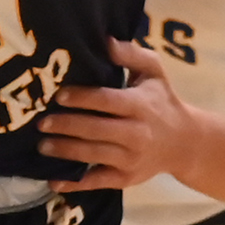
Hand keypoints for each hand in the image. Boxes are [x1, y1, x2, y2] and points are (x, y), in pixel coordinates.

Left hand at [38, 38, 201, 190]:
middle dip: (66, 126)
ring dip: (65, 151)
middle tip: (41, 123)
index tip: (58, 96)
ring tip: (42, 145)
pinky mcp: (126, 179)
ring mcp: (130, 160)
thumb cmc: (162, 101)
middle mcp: (136, 134)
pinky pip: (97, 182)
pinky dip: (74, 184)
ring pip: (93, 155)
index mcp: (140, 106)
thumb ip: (130, 54)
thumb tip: (104, 40)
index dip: (81, 99)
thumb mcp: (154, 73)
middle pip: (95, 130)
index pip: (107, 101)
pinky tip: (53, 181)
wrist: (184, 143)